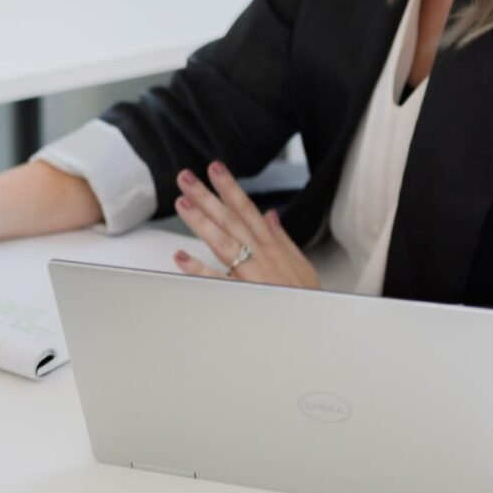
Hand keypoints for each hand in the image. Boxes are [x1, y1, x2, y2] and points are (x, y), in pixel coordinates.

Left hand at [172, 162, 319, 287]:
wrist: (311, 323)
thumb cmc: (303, 296)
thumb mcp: (300, 262)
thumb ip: (281, 237)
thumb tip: (270, 215)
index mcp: (271, 245)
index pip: (247, 209)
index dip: (230, 188)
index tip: (215, 169)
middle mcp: (260, 254)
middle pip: (230, 219)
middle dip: (208, 196)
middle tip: (186, 178)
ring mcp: (250, 272)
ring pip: (223, 241)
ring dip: (202, 221)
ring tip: (182, 203)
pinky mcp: (243, 293)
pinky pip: (217, 280)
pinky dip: (198, 269)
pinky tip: (180, 257)